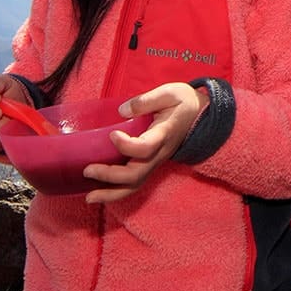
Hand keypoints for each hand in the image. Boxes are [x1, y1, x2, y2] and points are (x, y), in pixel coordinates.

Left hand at [82, 81, 207, 203]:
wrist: (202, 114)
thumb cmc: (183, 101)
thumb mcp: (169, 92)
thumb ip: (146, 100)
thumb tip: (122, 110)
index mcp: (164, 133)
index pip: (145, 148)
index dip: (126, 145)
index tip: (112, 134)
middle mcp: (160, 153)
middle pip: (136, 174)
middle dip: (110, 176)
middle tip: (88, 170)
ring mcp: (156, 161)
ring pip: (135, 185)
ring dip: (111, 193)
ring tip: (89, 197)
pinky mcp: (151, 164)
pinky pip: (135, 183)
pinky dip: (116, 191)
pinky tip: (99, 192)